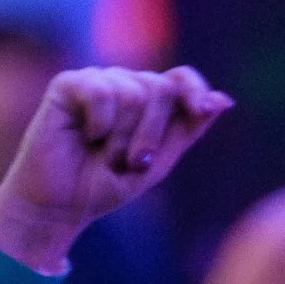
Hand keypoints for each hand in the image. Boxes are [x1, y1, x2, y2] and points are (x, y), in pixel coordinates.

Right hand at [0, 64, 232, 270]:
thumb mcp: (157, 164)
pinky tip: (86, 136)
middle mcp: (124, 85)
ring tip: (105, 154)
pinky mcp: (68, 84)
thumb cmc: (105, 185)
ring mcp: (97, 81)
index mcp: (149, 103)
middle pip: (159, 88)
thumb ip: (188, 131)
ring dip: (123, 136)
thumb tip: (224, 100)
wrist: (60, 205)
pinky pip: (101, 91)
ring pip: (133, 92)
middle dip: (152, 133)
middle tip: (133, 162)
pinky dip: (100, 124)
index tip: (200, 108)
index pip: (181, 78)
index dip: (193, 88)